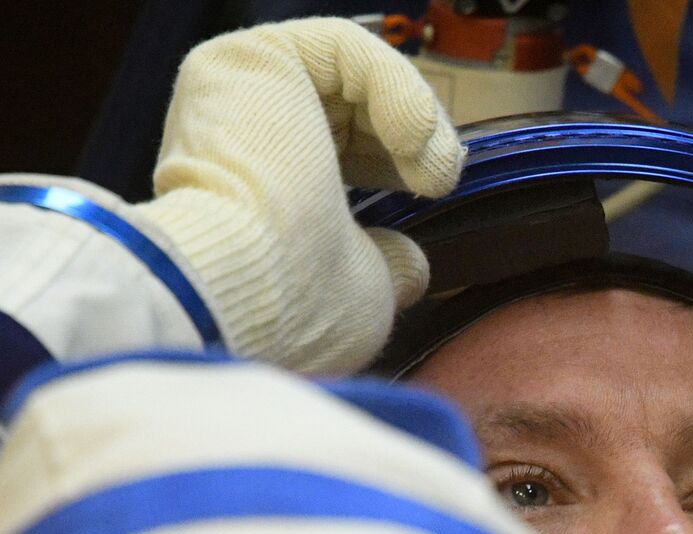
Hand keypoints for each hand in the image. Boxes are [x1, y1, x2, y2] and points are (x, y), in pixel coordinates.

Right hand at [135, 18, 463, 373]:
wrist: (246, 289)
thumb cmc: (293, 308)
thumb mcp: (361, 294)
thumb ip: (383, 266)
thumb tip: (410, 265)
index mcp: (252, 192)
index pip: (335, 151)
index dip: (393, 162)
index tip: (432, 191)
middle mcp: (234, 137)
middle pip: (346, 108)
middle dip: (409, 139)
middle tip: (441, 177)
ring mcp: (234, 93)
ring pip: (350, 75)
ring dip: (414, 118)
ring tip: (436, 170)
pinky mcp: (246, 59)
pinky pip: (344, 49)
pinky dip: (397, 87)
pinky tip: (416, 139)